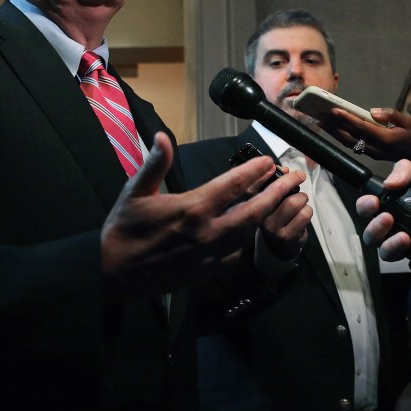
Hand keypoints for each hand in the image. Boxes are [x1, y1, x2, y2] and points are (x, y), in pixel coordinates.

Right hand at [100, 133, 307, 296]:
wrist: (114, 273)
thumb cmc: (124, 229)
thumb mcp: (135, 192)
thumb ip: (155, 163)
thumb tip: (164, 136)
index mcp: (192, 209)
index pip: (233, 186)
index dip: (254, 171)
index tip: (269, 160)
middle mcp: (208, 233)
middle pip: (255, 211)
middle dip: (279, 192)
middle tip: (296, 178)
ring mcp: (211, 255)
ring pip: (250, 232)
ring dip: (268, 214)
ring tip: (282, 199)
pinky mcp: (208, 271)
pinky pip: (237, 253)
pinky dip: (248, 238)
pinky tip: (251, 228)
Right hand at [257, 176, 311, 261]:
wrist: (278, 247)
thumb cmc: (277, 217)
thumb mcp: (272, 199)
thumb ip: (277, 182)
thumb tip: (285, 169)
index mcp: (253, 203)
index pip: (258, 185)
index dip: (277, 175)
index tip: (290, 172)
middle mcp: (259, 216)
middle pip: (280, 192)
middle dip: (293, 185)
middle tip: (299, 185)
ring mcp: (273, 227)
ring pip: (294, 203)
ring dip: (303, 200)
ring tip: (301, 204)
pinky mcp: (287, 236)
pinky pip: (304, 215)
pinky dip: (308, 211)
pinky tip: (302, 216)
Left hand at [322, 108, 410, 171]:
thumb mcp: (409, 122)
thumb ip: (391, 115)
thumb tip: (372, 111)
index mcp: (385, 138)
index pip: (361, 127)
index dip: (346, 119)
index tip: (333, 110)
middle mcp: (376, 148)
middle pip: (350, 137)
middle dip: (333, 126)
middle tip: (319, 115)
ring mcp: (373, 153)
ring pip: (349, 143)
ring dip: (334, 133)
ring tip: (321, 121)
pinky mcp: (372, 154)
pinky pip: (353, 145)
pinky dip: (341, 137)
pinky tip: (333, 130)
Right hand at [356, 160, 410, 272]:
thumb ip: (407, 170)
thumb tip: (388, 183)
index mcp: (395, 205)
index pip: (369, 209)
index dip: (365, 207)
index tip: (373, 202)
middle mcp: (398, 226)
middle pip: (372, 236)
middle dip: (374, 229)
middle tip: (387, 219)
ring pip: (387, 253)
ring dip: (391, 246)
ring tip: (405, 237)